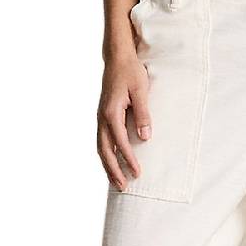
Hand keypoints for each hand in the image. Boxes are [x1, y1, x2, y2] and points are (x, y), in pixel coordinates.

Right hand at [97, 55, 150, 190]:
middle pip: (105, 150)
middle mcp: (102, 117)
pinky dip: (106, 155)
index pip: (120, 141)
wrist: (118, 58)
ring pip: (101, 147)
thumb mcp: (141, 90)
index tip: (138, 172)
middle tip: (123, 187)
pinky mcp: (103, 117)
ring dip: (108, 166)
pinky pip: (102, 141)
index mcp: (111, 111)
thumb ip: (143, 114)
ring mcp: (100, 118)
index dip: (129, 158)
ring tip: (117, 182)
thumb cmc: (131, 72)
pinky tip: (112, 164)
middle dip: (114, 170)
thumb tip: (145, 137)